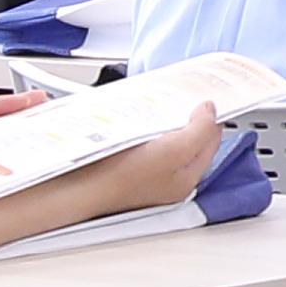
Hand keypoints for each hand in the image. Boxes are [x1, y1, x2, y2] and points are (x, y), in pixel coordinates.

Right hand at [34, 103, 223, 221]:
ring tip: (156, 103)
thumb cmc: (121, 177)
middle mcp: (165, 180)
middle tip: (181, 97)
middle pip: (186, 139)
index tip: (205, 98)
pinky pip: (137, 140)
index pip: (210, 142)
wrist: (75, 190)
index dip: (210, 118)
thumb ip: (199, 131)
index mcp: (185, 179)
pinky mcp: (119, 166)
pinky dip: (138, 126)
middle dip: (185, 117)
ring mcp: (142, 173)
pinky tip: (132, 116)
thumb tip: (209, 111)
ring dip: (160, 119)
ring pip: (160, 138)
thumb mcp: (174, 151)